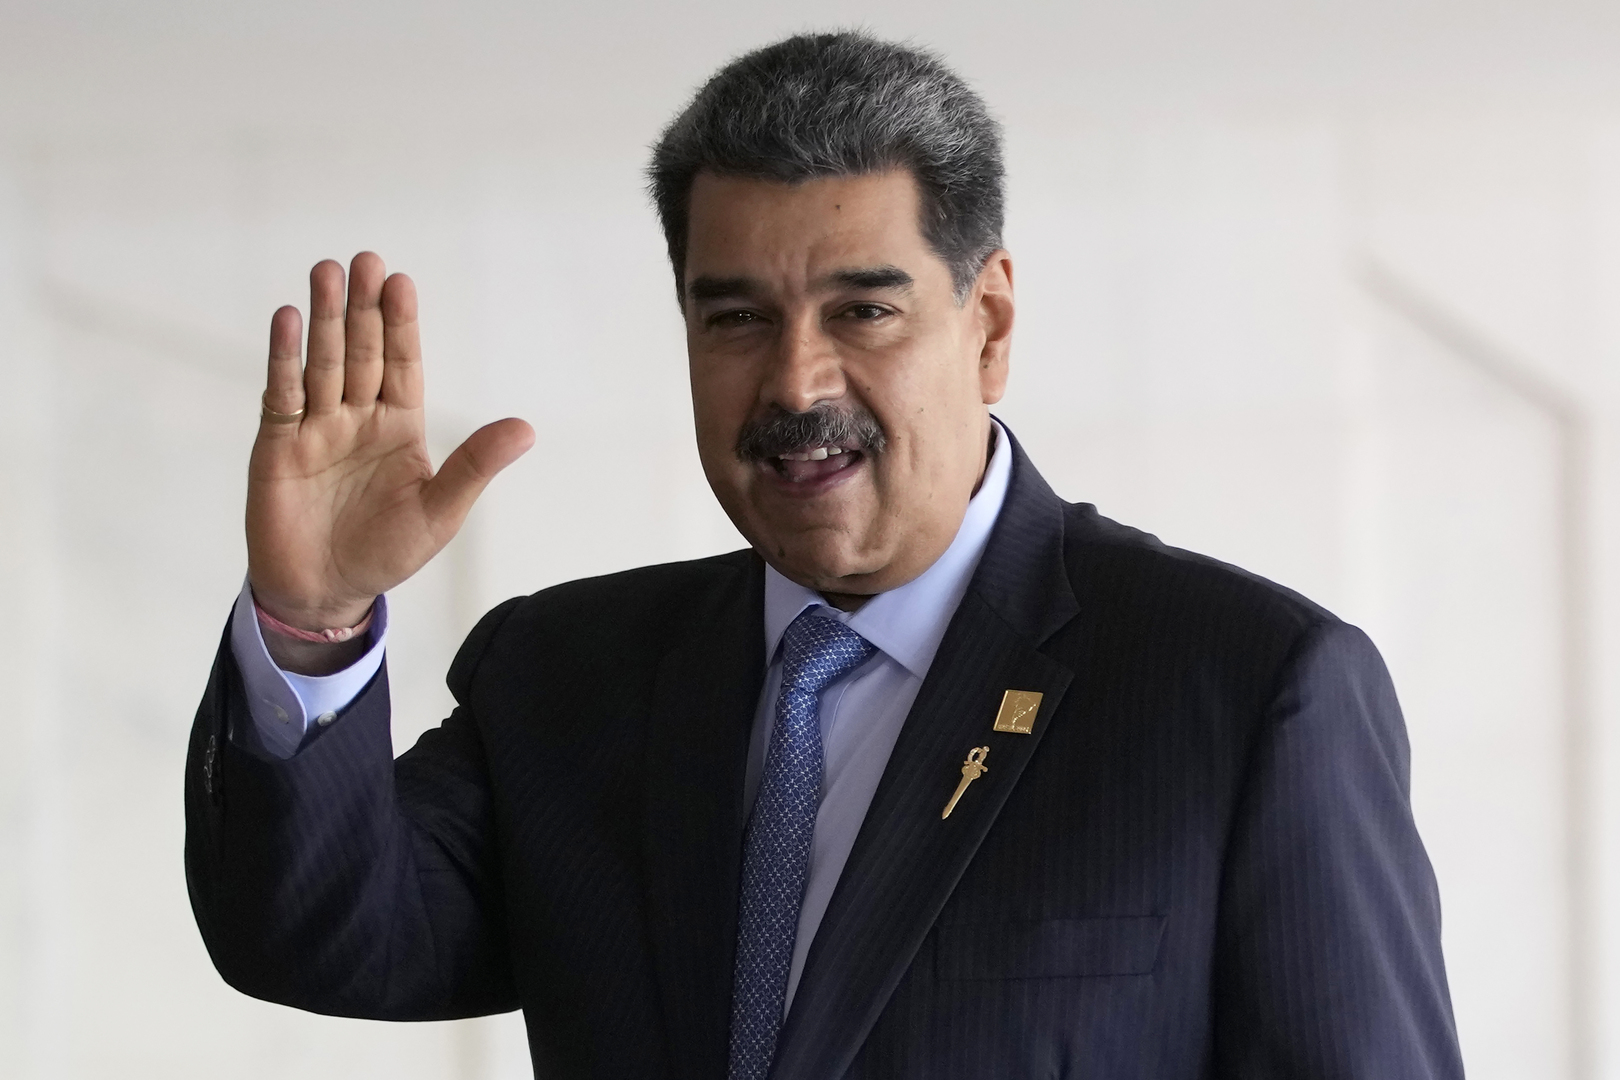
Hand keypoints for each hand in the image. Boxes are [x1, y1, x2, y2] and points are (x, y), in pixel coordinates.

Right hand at [247, 253, 533, 632]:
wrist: (325, 591)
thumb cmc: (386, 552)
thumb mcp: (440, 510)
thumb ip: (475, 465)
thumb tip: (526, 429)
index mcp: (400, 427)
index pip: (402, 364)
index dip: (400, 325)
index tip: (400, 283)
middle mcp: (358, 417)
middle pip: (360, 352)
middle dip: (361, 309)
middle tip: (364, 261)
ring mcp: (317, 427)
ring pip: (321, 362)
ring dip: (323, 320)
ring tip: (326, 274)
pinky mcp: (279, 444)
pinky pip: (283, 393)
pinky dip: (284, 358)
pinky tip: (288, 321)